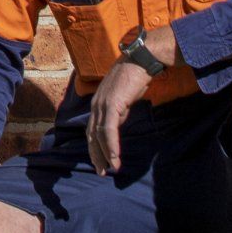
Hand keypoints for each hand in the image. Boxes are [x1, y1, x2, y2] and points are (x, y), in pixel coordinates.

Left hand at [86, 60, 152, 176]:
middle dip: (95, 155)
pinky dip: (111, 145)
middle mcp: (96, 104)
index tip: (99, 161)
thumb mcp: (123, 99)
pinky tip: (115, 158)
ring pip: (99, 135)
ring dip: (105, 154)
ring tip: (111, 169)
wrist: (140, 61)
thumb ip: (118, 111)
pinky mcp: (112, 105)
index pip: (91, 129)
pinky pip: (109, 130)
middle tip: (101, 171)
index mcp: (97, 103)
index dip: (94, 146)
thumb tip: (117, 124)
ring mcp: (102, 104)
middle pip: (91, 135)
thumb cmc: (134, 78)